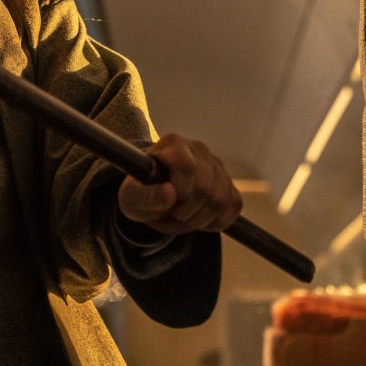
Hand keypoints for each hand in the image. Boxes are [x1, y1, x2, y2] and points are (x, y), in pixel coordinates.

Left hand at [117, 133, 241, 234]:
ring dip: (200, 219)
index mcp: (172, 144)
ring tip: (182, 217)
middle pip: (205, 188)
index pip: (186, 166)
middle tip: (172, 214)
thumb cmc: (140, 192)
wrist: (154, 196)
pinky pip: (234, 206)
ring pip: (221, 200)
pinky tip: (200, 219)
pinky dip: (218, 221)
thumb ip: (146, 196)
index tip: (167, 201)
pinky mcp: (230, 183)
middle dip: (187, 211)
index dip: (180, 191)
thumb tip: (169, 194)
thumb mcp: (131, 198)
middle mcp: (198, 149)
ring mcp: (217, 165)